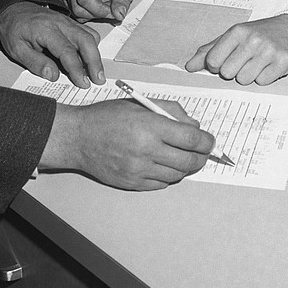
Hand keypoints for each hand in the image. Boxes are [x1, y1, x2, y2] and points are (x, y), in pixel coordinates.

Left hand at [0, 1, 103, 86]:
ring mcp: (68, 21)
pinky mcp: (71, 22)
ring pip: (90, 36)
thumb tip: (53, 75)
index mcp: (46, 30)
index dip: (77, 69)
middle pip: (85, 41)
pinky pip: (87, 32)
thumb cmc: (13, 29)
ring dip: (95, 55)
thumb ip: (35, 63)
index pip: (67, 51)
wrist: (13, 10)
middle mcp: (60, 23)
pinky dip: (92, 46)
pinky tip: (90, 58)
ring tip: (96, 73)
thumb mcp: (16, 49)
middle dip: (94, 62)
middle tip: (98, 80)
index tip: (83, 83)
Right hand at [41, 99, 214, 189]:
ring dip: (185, 167)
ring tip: (182, 157)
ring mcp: (138, 170)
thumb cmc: (107, 117)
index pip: (192, 140)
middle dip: (201, 158)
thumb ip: (171, 111)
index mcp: (150, 126)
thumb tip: (195, 126)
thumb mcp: (140, 103)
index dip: (207, 142)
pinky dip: (168, 176)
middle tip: (202, 153)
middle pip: (189, 162)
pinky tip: (164, 165)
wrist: (78, 138)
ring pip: (177, 175)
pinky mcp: (132, 183)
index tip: (209, 142)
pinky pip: (161, 184)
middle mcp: (146, 150)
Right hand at [64, 0, 142, 21]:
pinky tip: (99, 7)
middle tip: (111, 7)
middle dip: (97, 13)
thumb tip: (118, 14)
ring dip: (94, 14)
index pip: (84, 0)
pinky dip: (90, 15)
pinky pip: (77, 15)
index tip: (112, 11)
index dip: (100, 10)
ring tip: (105, 4)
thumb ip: (121, 2)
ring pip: (77, 14)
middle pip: (78, 9)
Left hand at [185, 14, 287, 85]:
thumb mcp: (233, 36)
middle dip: (234, 71)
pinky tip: (269, 65)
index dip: (218, 65)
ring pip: (245, 80)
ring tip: (258, 62)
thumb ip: (209, 51)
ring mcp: (269, 51)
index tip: (227, 59)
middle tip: (245, 60)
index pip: (213, 61)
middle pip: (228, 73)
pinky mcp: (283, 62)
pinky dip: (264, 77)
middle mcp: (253, 40)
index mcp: (237, 32)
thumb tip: (189, 67)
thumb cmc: (259, 34)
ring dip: (250, 75)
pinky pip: (262, 82)